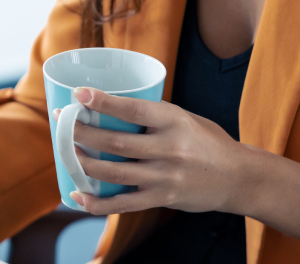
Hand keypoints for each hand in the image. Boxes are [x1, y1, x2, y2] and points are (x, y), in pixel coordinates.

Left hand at [61, 87, 252, 215]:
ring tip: (65, 151)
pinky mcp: (162, 198)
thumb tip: (111, 107)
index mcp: (175, 121)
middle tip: (61, 121)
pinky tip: (78, 195)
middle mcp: (170, 148)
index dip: (104, 102)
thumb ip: (154, 116)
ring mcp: (165, 176)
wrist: (238, 177)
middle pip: (115, 142)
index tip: (79, 94)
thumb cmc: (207, 142)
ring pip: (114, 172)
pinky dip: (97, 203)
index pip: (134, 110)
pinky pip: (123, 203)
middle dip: (81, 132)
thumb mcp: (186, 118)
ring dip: (83, 162)